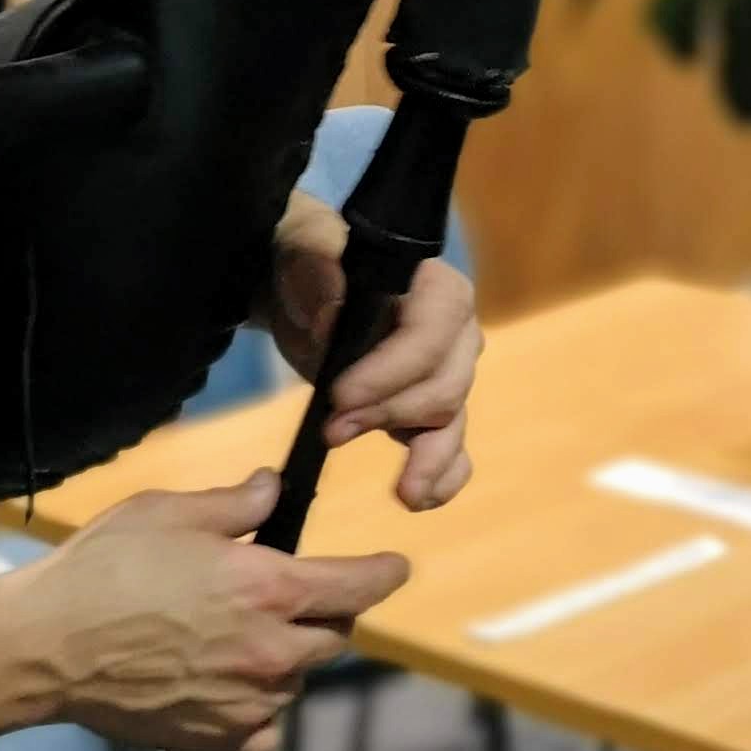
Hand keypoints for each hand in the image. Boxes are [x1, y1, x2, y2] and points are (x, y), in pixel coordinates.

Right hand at [16, 473, 407, 750]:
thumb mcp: (168, 512)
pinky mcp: (222, 740)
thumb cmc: (102, 568)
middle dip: (322, 614)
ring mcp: (250, 701)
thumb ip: (234, 505)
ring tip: (230, 640)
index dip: (384, 573)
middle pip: (334, 637)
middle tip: (281, 598)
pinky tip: (224, 688)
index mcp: (268, 587)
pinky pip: (266, 728)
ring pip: (296, 680)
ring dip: (282, 659)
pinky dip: (257, 710)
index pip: (358, 585)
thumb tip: (272, 490)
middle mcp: (272, 650)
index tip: (395, 568)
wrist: (48, 647)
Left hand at [263, 190, 479, 511]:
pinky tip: (419, 498)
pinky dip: (444, 476)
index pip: (432, 334)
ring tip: (402, 492)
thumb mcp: (303, 252)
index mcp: (435, 288)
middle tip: (332, 428)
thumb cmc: (307, 261)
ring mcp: (446, 375)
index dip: (392, 371)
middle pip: (444, 386)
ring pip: (452, 423)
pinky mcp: (427, 411)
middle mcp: (455, 334)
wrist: (295, 290)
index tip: (340, 396)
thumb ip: (319, 272)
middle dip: (389, 413)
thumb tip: (334, 314)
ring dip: (424, 457)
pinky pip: (453, 449)